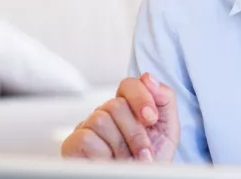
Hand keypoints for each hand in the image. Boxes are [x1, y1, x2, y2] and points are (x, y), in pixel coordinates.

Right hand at [60, 72, 179, 161]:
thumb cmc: (151, 160)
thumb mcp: (167, 130)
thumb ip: (164, 100)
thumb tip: (147, 78)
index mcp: (127, 108)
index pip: (128, 85)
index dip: (141, 97)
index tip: (151, 119)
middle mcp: (105, 114)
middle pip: (116, 105)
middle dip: (135, 132)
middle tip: (144, 153)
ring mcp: (87, 127)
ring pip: (101, 120)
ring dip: (122, 146)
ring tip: (128, 161)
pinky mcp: (73, 144)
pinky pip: (87, 138)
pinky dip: (104, 154)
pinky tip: (110, 162)